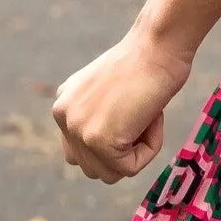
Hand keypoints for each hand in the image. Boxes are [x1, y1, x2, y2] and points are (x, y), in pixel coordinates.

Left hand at [51, 31, 190, 184]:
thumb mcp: (109, 89)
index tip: (133, 110)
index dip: (116, 140)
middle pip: (93, 167)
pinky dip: (150, 149)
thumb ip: (99, 115)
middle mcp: (62, 116)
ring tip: (146, 117)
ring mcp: (77, 130)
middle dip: (123, 151)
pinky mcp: (98, 141)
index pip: (82, 151)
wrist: (158, 47)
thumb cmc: (148, 61)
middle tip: (141, 116)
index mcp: (63, 104)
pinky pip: (129, 169)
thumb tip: (101, 147)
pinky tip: (153, 118)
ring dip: (136, 153)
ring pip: (109, 174)